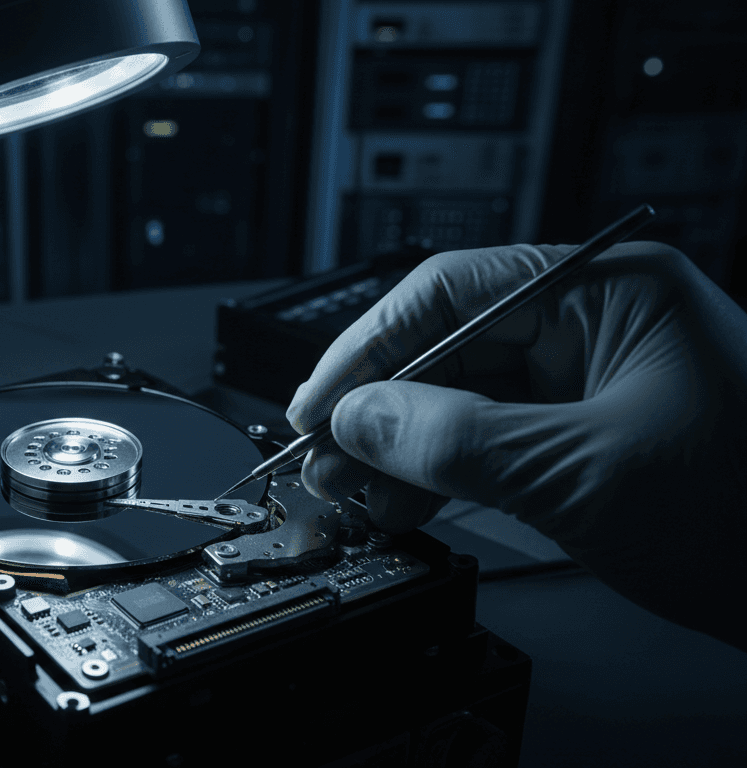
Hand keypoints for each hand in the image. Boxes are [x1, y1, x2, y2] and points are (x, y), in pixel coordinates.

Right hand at [287, 242, 746, 649]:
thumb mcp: (588, 473)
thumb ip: (458, 440)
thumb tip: (358, 418)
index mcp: (609, 290)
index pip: (451, 290)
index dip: (368, 346)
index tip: (319, 404)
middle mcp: (596, 324)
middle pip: (450, 345)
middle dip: (381, 407)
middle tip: (325, 461)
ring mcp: (592, 384)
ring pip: (465, 399)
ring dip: (404, 448)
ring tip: (353, 494)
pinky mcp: (590, 440)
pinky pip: (494, 443)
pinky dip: (445, 474)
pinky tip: (404, 501)